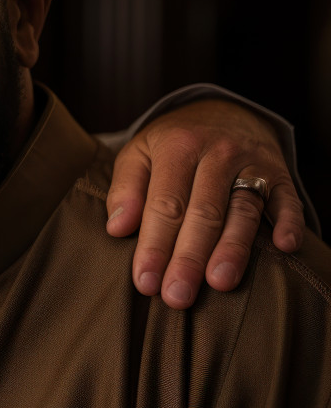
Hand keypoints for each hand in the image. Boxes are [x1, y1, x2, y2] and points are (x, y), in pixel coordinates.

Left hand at [106, 99, 304, 308]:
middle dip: (189, 257)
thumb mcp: (138, 152)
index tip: (145, 282)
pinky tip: (284, 247)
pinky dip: (288, 222)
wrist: (221, 111)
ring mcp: (252, 163)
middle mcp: (217, 153)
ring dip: (233, 248)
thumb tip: (117, 229)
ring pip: (243, 209)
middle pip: (203, 212)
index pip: (165, 204)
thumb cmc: (171, 143)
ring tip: (219, 283)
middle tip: (177, 296)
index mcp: (178, 147)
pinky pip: (288, 199)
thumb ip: (125, 189)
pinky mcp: (280, 173)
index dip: (154, 246)